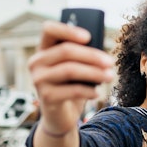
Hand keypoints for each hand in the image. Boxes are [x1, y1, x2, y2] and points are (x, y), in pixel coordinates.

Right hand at [28, 20, 115, 135]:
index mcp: (44, 49)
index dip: (68, 30)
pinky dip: (89, 91)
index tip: (88, 36)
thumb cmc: (71, 86)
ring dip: (94, 72)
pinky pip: (72, 90)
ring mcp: (38, 79)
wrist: (59, 116)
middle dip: (92, 56)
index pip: (49, 30)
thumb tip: (100, 53)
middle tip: (110, 62)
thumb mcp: (76, 68)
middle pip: (66, 51)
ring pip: (70, 70)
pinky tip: (97, 93)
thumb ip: (82, 56)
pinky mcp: (46, 97)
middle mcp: (37, 62)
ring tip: (110, 76)